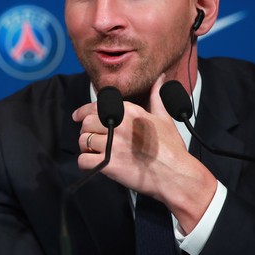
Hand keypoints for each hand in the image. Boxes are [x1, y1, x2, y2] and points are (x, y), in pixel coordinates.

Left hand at [73, 74, 216, 232]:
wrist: (177, 175)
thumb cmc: (172, 148)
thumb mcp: (164, 118)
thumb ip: (156, 96)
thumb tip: (159, 79)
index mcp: (129, 112)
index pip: (96, 106)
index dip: (83, 112)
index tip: (78, 116)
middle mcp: (119, 125)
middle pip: (86, 123)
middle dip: (86, 131)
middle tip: (92, 139)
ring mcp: (113, 145)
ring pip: (83, 141)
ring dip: (85, 148)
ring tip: (94, 152)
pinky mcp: (110, 164)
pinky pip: (84, 161)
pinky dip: (85, 163)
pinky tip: (94, 163)